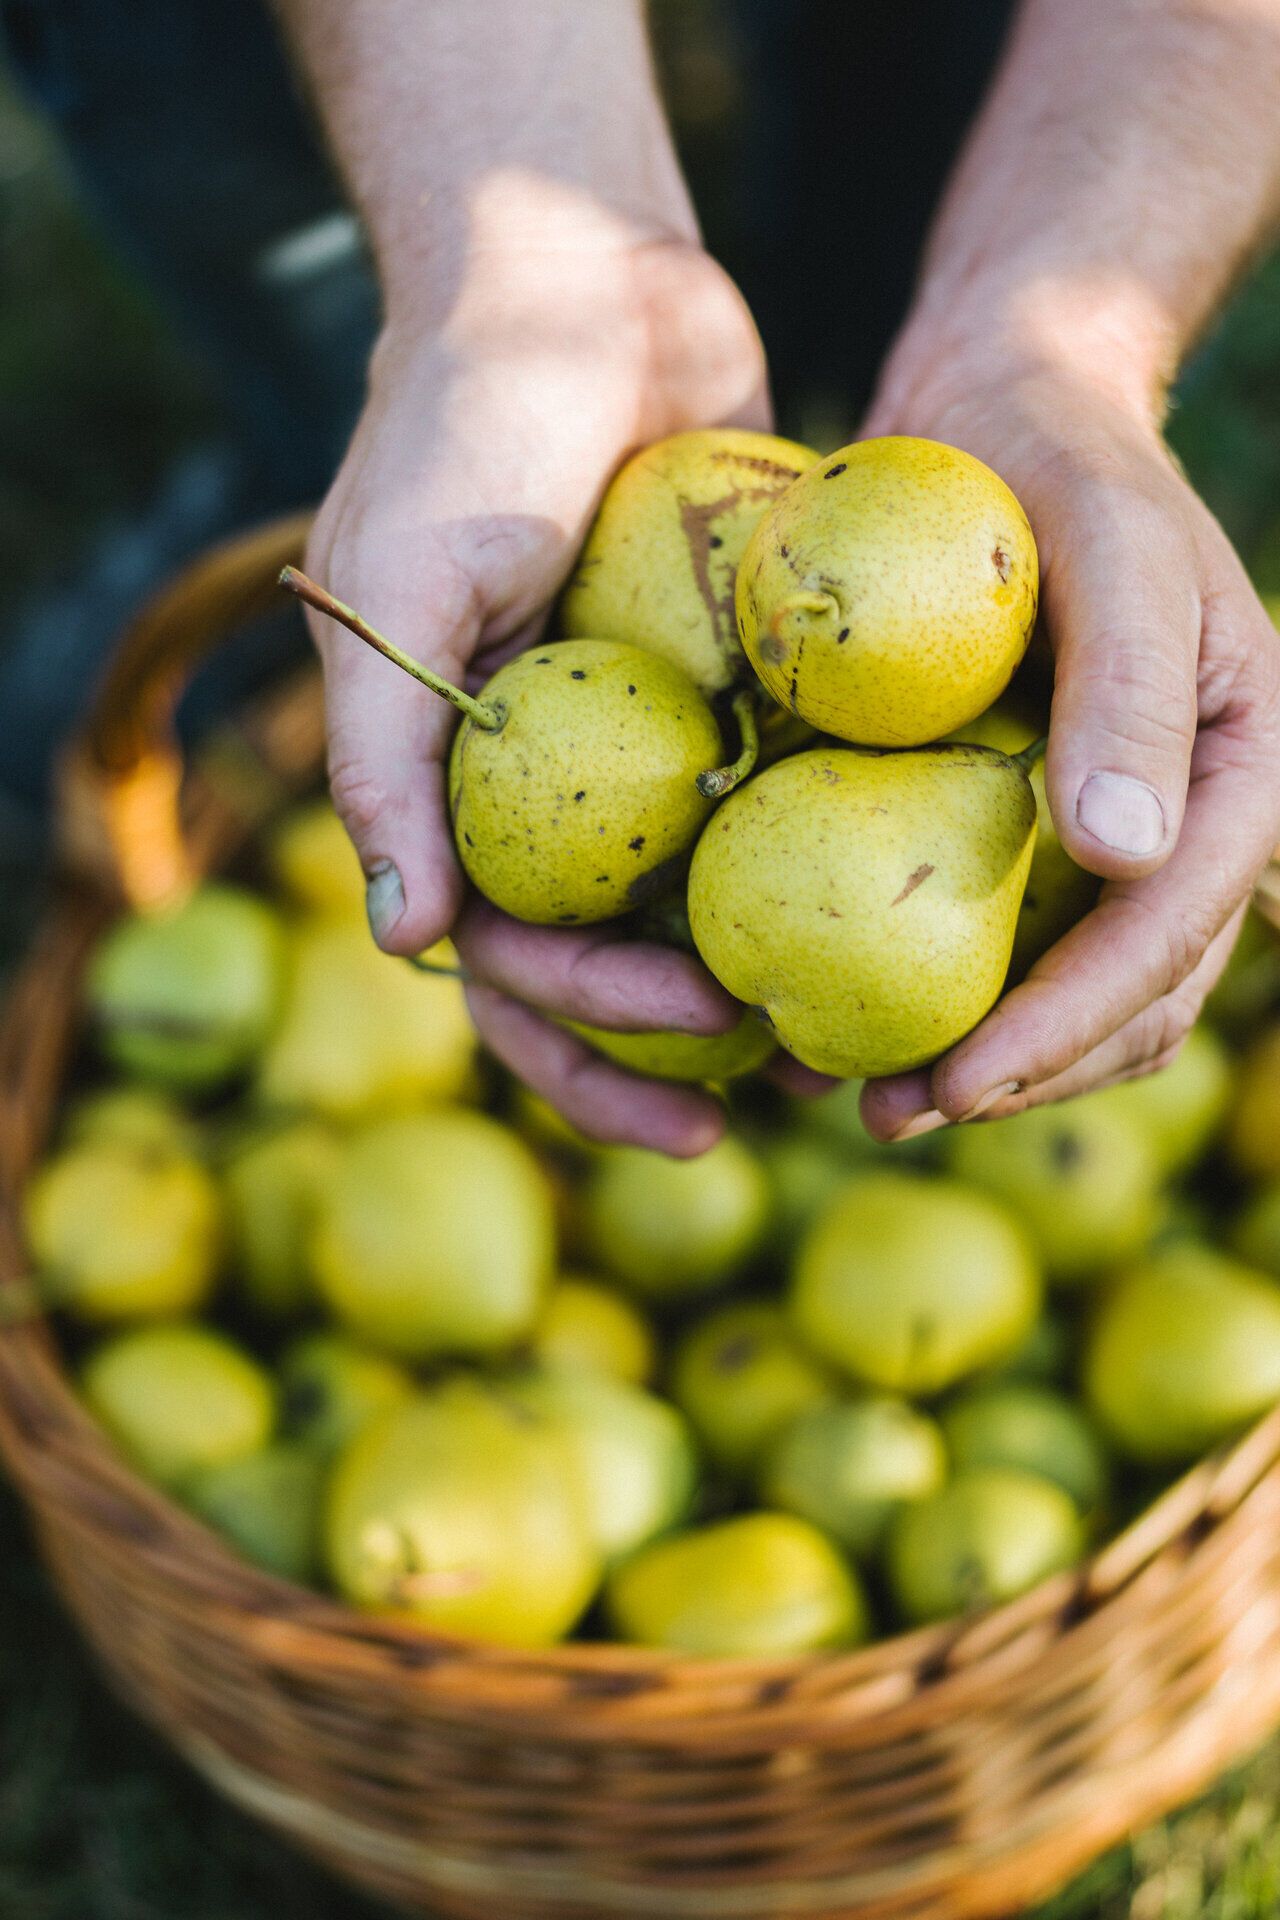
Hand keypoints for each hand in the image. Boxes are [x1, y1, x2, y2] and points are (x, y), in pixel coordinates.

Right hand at [304, 234, 769, 1153]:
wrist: (580, 282)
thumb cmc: (465, 426)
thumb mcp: (397, 582)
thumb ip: (386, 762)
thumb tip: (403, 945)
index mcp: (459, 798)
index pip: (510, 958)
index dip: (586, 1027)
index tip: (691, 1048)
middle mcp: (556, 795)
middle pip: (604, 972)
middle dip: (670, 1054)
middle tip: (773, 1100)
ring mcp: (649, 753)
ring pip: (700, 915)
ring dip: (760, 996)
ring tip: (847, 1063)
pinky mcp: (734, 700)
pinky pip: (779, 809)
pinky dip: (826, 872)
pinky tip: (898, 925)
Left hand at [858, 346, 1279, 1140]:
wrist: (998, 411)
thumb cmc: (1054, 459)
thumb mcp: (1106, 542)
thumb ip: (1130, 684)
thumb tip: (1128, 858)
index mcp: (1241, 771)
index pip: (1168, 932)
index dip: (1069, 1025)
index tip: (957, 1083)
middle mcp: (1185, 821)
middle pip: (1130, 997)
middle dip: (1018, 1073)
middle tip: (887, 1119)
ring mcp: (1109, 834)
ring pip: (1069, 991)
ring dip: (979, 1061)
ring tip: (859, 1099)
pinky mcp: (1029, 826)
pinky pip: (996, 938)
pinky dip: (931, 990)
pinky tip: (834, 1022)